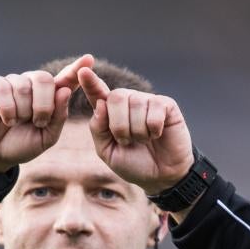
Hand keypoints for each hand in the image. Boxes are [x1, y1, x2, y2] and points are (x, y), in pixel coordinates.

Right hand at [0, 58, 90, 176]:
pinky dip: (7, 109)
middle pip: (44, 79)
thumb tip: (64, 90)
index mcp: (50, 97)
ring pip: (23, 86)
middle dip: (43, 106)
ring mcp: (13, 83)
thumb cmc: (23, 144)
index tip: (89, 60)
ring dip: (23, 111)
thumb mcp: (47, 136)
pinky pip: (3, 89)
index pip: (66, 79)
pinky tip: (6, 119)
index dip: (76, 69)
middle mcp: (32, 85)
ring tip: (18, 123)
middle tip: (37, 123)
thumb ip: (59, 117)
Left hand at [78, 65, 193, 194]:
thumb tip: (101, 104)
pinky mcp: (166, 105)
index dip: (90, 82)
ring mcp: (147, 101)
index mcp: (110, 112)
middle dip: (120, 126)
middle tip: (129, 141)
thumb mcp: (108, 152)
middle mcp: (128, 102)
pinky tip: (158, 134)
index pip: (97, 92)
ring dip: (139, 131)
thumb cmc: (134, 165)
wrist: (162, 177)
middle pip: (116, 97)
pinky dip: (154, 129)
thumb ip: (98, 129)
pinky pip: (154, 110)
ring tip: (145, 140)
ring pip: (136, 105)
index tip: (83, 71)